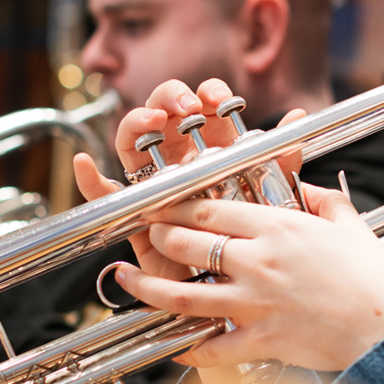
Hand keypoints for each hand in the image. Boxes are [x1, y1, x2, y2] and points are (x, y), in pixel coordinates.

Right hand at [71, 77, 305, 285]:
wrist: (233, 288)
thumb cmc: (248, 240)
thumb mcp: (270, 196)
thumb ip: (281, 158)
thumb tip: (299, 116)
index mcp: (212, 148)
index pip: (205, 106)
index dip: (210, 95)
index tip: (219, 99)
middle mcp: (179, 159)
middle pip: (166, 113)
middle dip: (173, 98)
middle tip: (187, 106)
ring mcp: (154, 182)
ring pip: (135, 141)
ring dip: (138, 122)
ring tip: (152, 121)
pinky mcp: (136, 211)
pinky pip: (104, 194)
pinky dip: (89, 179)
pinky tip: (84, 165)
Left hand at [111, 182, 383, 372]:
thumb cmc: (374, 277)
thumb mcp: (348, 224)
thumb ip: (320, 199)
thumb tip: (304, 185)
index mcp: (277, 227)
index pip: (209, 209)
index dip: (174, 205)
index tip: (156, 204)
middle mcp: (257, 261)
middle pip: (186, 245)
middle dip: (157, 237)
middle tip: (143, 234)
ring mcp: (254, 302)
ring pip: (183, 295)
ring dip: (148, 288)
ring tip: (127, 280)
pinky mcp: (260, 340)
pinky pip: (213, 347)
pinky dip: (189, 349)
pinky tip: (173, 346)